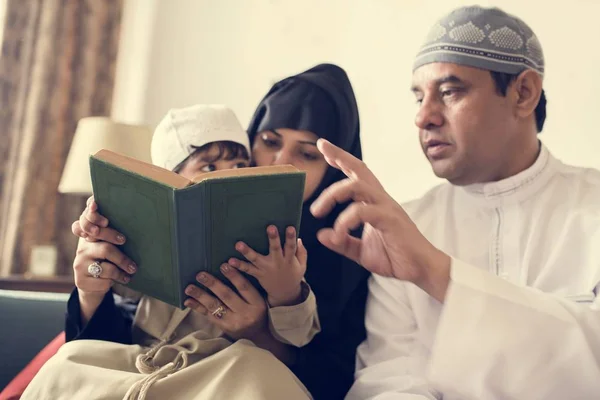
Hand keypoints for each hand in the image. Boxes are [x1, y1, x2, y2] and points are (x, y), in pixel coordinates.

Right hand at [71, 197, 136, 321]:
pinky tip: (125, 278)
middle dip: (114, 236)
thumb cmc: (108, 261)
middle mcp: (82, 247)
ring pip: (106, 256)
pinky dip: (118, 277)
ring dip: (123, 262)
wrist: (93, 286)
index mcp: (89, 235)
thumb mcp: (109, 245)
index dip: (93, 216)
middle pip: (99, 235)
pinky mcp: (82, 279)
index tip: (106, 219)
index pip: (86, 220)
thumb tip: (139, 217)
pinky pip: (105, 275)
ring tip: (133, 269)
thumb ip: (114, 233)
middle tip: (124, 241)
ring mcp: (80, 262)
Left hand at [184, 265, 268, 341]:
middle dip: (213, 284)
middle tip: (200, 274)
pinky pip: (209, 316)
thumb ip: (248, 289)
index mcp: (257, 303)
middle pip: (227, 296)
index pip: (244, 287)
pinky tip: (188, 301)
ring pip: (215, 306)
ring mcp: (233, 322)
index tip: (223, 265)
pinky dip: (198, 307)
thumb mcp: (258, 301)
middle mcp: (246, 313)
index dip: (234, 276)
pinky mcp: (224, 328)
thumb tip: (228, 268)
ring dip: (201, 295)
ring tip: (189, 287)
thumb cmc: (257, 314)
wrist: (257, 337)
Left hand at [228, 226, 306, 306]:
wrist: (285, 294)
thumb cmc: (293, 275)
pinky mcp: (258, 274)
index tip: (290, 227)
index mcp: (289, 259)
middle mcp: (277, 263)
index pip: (291, 247)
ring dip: (247, 252)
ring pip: (256, 259)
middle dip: (273, 238)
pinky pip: (247, 270)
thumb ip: (301, 252)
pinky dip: (239, 266)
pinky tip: (229, 262)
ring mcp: (266, 269)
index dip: (291, 237)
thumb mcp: (302, 265)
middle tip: (270, 228)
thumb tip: (299, 239)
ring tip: (238, 245)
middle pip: (275, 249)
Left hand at [310, 139, 450, 300]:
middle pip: (359, 169)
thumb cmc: (395, 256)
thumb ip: (342, 242)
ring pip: (357, 186)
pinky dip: (344, 221)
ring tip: (317, 211)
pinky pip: (362, 211)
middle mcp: (380, 199)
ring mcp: (386, 207)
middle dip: (340, 156)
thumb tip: (321, 235)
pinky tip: (338, 234)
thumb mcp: (361, 251)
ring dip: (333, 194)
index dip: (341, 159)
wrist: (420, 269)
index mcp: (373, 202)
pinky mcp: (390, 219)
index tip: (324, 148)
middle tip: (321, 150)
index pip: (356, 174)